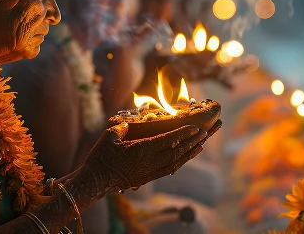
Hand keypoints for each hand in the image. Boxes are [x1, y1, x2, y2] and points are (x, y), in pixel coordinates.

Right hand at [78, 120, 221, 198]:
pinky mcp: (148, 178)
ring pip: (176, 162)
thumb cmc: (100, 158)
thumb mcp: (109, 136)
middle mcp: (149, 163)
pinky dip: (181, 161)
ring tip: (203, 143)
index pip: (166, 141)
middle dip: (193, 141)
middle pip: (176, 151)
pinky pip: (169, 169)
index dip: (182, 134)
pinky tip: (188, 155)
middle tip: (207, 132)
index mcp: (140, 150)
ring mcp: (150, 172)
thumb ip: (123, 127)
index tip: (195, 128)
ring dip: (191, 152)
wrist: (95, 182)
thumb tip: (131, 122)